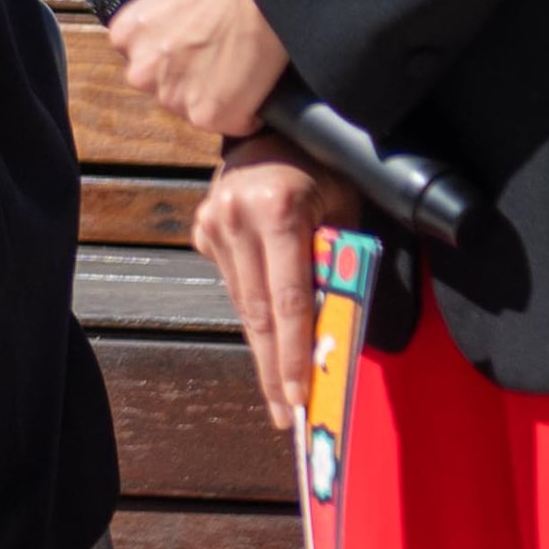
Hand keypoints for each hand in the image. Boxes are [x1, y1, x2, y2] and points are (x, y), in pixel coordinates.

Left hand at [107, 0, 293, 140]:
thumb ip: (171, 8)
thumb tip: (188, 6)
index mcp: (126, 34)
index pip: (147, 61)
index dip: (176, 57)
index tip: (197, 50)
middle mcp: (141, 69)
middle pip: (166, 87)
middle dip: (192, 78)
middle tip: (223, 59)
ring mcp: (171, 95)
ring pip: (195, 108)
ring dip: (218, 96)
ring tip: (243, 69)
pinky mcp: (207, 115)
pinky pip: (232, 124)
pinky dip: (248, 113)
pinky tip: (258, 86)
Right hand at [188, 134, 363, 431]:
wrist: (273, 133)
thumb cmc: (323, 174)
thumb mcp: (345, 213)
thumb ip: (338, 264)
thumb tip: (333, 328)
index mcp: (277, 210)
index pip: (288, 299)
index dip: (294, 353)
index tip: (299, 397)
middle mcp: (235, 216)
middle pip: (258, 312)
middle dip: (274, 368)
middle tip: (285, 414)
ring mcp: (212, 223)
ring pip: (243, 303)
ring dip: (264, 348)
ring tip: (279, 390)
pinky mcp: (202, 229)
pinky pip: (233, 283)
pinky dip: (254, 311)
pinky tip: (270, 336)